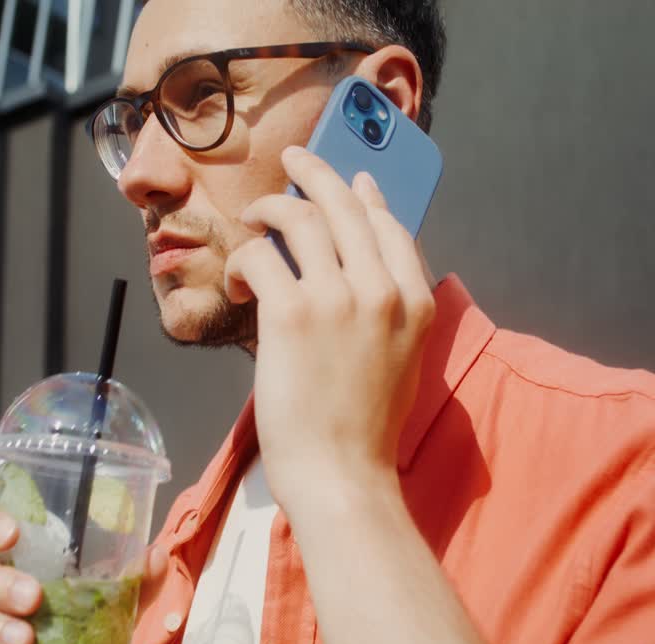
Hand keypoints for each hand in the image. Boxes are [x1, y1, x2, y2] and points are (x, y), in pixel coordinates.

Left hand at [226, 146, 435, 510]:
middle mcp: (382, 289)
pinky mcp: (291, 313)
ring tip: (252, 216)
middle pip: (346, 205)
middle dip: (316, 172)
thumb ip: (390, 312)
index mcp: (415, 302)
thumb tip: (363, 274)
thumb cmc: (363, 430)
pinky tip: (239, 279)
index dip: (364, 197)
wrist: (343, 475)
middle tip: (294, 159)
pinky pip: (259, 257)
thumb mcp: (401, 361)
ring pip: (300, 218)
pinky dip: (244, 259)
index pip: (390, 227)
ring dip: (271, 208)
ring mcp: (337, 297)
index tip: (349, 181)